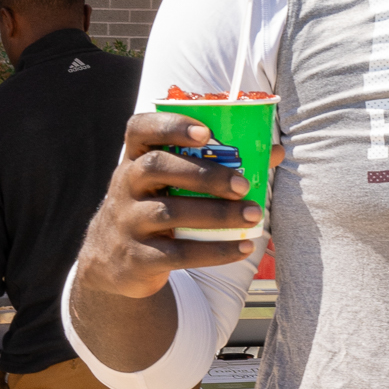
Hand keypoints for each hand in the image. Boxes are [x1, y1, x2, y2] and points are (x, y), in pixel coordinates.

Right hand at [74, 112, 269, 301]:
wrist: (115, 262)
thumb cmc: (157, 207)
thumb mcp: (172, 183)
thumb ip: (215, 165)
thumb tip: (274, 152)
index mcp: (135, 159)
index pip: (140, 129)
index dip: (170, 125)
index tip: (206, 132)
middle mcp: (124, 185)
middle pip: (156, 167)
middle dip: (204, 174)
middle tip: (242, 185)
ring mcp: (126, 222)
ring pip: (168, 213)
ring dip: (216, 214)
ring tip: (252, 216)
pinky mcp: (136, 258)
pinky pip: (176, 254)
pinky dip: (213, 252)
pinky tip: (242, 247)